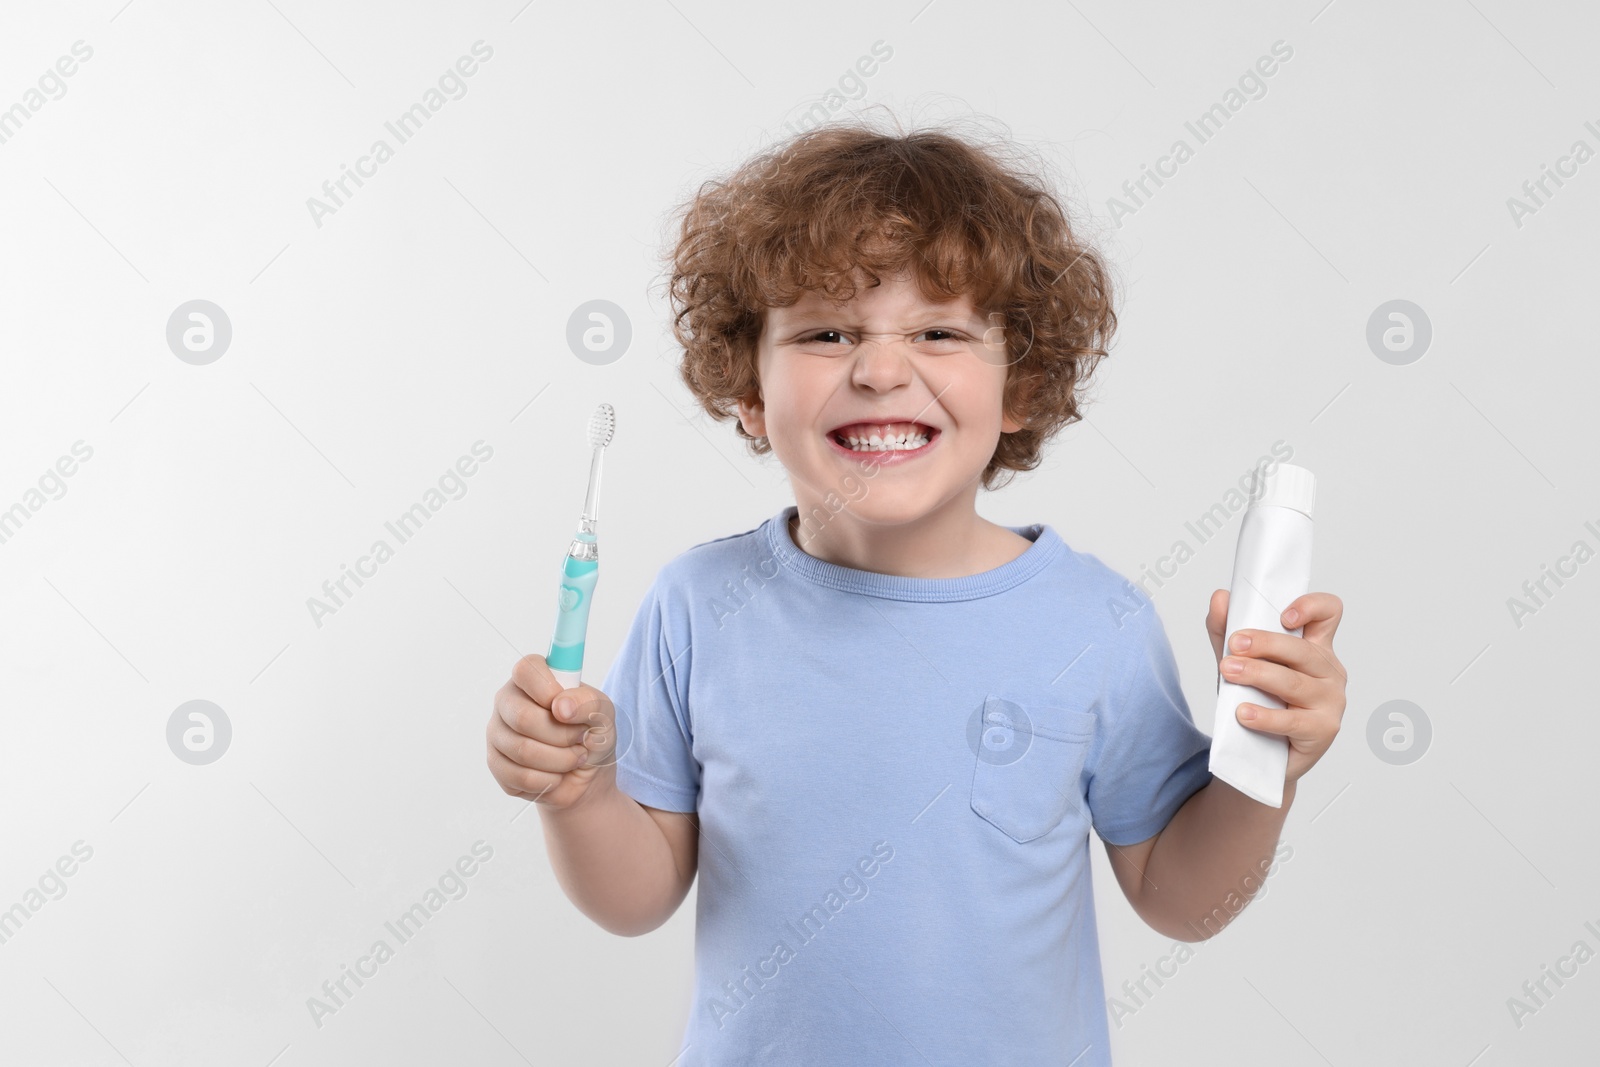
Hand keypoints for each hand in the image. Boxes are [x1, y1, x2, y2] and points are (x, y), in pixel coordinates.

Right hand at [486, 653, 617, 809]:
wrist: (588, 775)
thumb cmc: (591, 734)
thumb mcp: (603, 713)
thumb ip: (588, 702)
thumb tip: (561, 706)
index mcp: (532, 679)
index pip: (526, 669)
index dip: (547, 689)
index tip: (566, 708)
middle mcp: (508, 701)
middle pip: (522, 717)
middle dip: (562, 735)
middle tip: (580, 739)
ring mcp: (497, 733)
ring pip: (522, 750)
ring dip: (561, 760)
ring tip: (574, 757)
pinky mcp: (496, 764)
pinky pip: (519, 776)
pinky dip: (549, 780)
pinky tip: (557, 774)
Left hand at [1206, 589, 1346, 785]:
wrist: (1258, 756)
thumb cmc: (1257, 701)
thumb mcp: (1239, 662)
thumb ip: (1226, 631)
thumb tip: (1219, 598)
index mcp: (1314, 646)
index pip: (1328, 614)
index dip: (1312, 607)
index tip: (1283, 616)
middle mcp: (1328, 671)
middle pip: (1302, 649)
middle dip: (1266, 643)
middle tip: (1234, 644)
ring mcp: (1331, 701)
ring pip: (1295, 682)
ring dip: (1259, 675)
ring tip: (1228, 672)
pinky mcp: (1323, 730)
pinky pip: (1293, 721)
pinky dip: (1265, 716)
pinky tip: (1243, 713)